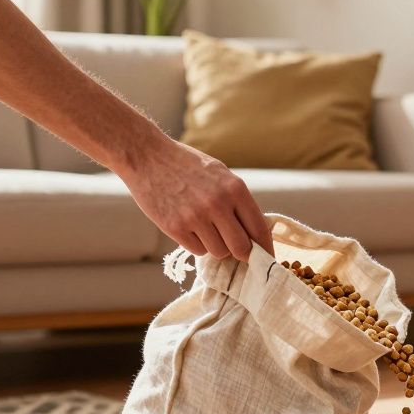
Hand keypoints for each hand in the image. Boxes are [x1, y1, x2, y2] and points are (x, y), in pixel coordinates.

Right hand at [118, 137, 272, 261]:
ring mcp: (195, 217)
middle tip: (238, 251)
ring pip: (219, 252)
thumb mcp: (221, 174)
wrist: (147, 156)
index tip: (267, 257)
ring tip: (207, 229)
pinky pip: (197, 250)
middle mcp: (218, 204)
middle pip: (242, 249)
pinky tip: (190, 227)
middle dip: (242, 254)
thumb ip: (238, 201)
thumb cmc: (187, 165)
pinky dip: (197, 244)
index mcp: (235, 189)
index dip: (266, 248)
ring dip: (217, 247)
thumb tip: (255, 233)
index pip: (260, 229)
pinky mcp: (174, 227)